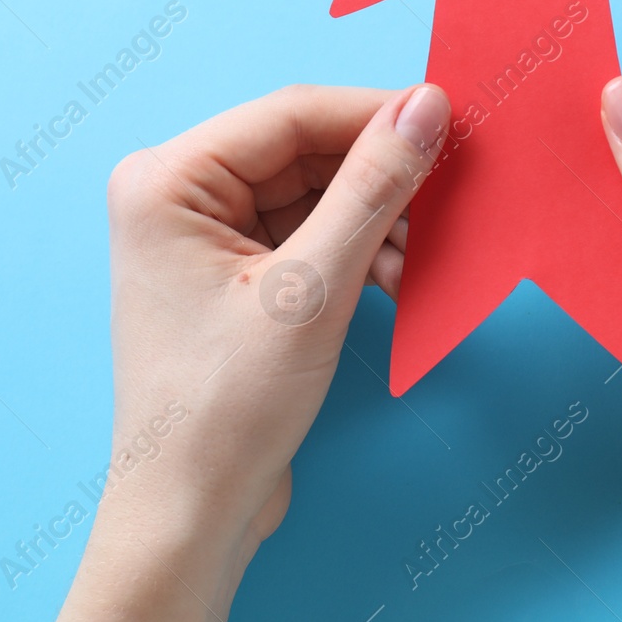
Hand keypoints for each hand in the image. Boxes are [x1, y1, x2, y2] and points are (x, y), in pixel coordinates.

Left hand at [58, 84, 449, 621]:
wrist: (190, 515)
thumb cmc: (224, 410)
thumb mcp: (310, 291)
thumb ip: (372, 189)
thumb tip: (427, 106)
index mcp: (167, 180)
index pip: (292, 115)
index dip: (378, 113)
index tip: (454, 119)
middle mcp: (177, 194)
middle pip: (306, 149)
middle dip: (382, 175)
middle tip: (452, 192)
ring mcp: (204, 235)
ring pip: (317, 191)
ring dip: (377, 218)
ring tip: (423, 258)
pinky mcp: (234, 273)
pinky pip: (310, 232)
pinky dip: (360, 249)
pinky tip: (399, 279)